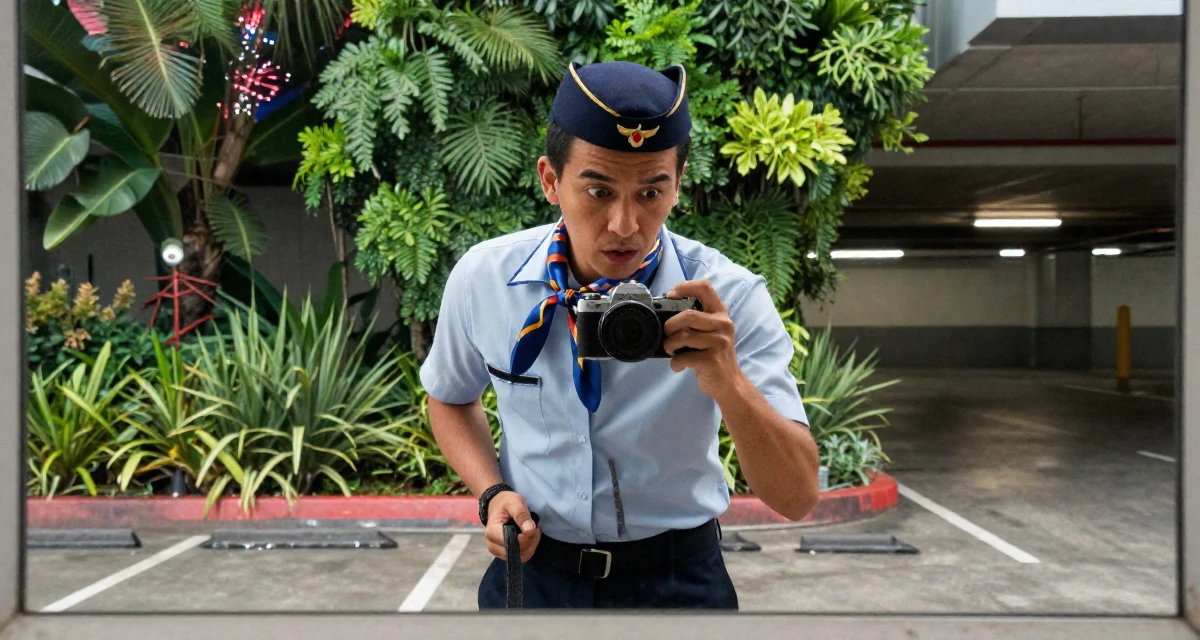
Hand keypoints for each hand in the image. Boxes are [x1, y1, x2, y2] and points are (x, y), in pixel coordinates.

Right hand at [484, 491, 540, 562]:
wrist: (497, 504)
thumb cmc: (505, 502)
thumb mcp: (514, 502)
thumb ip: (521, 514)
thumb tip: (529, 530)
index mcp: (492, 532)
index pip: (514, 543)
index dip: (527, 536)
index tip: (532, 525)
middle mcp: (493, 546)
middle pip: (519, 553)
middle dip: (531, 540)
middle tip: (534, 526)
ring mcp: (498, 551)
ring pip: (522, 557)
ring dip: (531, 544)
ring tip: (531, 530)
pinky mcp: (504, 554)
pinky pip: (521, 556)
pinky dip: (529, 547)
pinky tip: (529, 536)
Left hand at [662, 280, 744, 399]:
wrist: (730, 383)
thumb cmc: (713, 355)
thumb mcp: (711, 332)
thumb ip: (697, 320)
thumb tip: (665, 313)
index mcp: (721, 314)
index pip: (705, 288)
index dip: (685, 287)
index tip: (670, 295)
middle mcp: (723, 325)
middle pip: (688, 315)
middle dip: (669, 325)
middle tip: (666, 335)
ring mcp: (719, 343)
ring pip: (684, 335)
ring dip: (670, 344)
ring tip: (670, 350)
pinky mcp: (712, 360)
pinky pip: (684, 357)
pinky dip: (675, 362)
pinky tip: (678, 365)